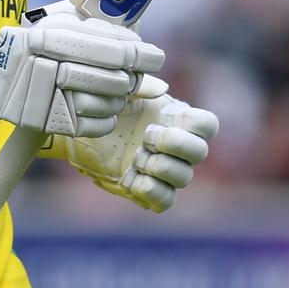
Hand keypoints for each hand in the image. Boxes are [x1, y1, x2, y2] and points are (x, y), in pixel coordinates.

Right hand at [0, 1, 164, 136]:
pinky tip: (101, 107)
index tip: (156, 57)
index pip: (116, 49)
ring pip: (110, 103)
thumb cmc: (40, 40)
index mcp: (55, 36)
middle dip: (131, 78)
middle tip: (130, 75)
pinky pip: (98, 125)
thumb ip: (109, 33)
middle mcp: (50, 66)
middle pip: (116, 78)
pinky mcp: (50, 123)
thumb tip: (155, 62)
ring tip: (113, 90)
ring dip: (119, 98)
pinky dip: (107, 118)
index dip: (143, 55)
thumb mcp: (67, 21)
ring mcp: (49, 98)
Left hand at [54, 78, 218, 211]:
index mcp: (176, 120)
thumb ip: (141, 85)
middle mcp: (176, 147)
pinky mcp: (147, 192)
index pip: (207, 125)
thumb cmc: (105, 106)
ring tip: (135, 157)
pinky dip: (151, 190)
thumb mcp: (121, 90)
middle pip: (200, 152)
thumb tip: (163, 90)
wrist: (81, 131)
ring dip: (159, 166)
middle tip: (146, 136)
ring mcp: (163, 171)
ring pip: (184, 178)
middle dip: (175, 144)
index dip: (193, 124)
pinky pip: (165, 201)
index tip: (163, 116)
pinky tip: (131, 176)